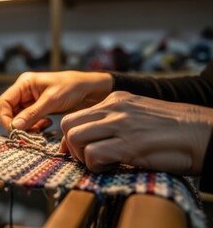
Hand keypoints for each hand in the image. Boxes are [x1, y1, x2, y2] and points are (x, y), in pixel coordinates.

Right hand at [0, 71, 112, 131]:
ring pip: (18, 119)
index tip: (14, 131)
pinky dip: (34, 127)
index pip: (3, 102)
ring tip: (41, 128)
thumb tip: (15, 127)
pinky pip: (29, 122)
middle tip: (28, 133)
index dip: (5, 118)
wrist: (91, 90)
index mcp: (24, 84)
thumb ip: (32, 114)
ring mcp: (30, 101)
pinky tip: (47, 124)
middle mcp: (24, 92)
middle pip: (8, 112)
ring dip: (26, 127)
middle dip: (16, 124)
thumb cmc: (72, 88)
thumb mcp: (51, 100)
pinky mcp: (38, 110)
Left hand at [60, 91, 212, 174]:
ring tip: (102, 162)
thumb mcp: (137, 113)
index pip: (75, 115)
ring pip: (75, 138)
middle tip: (87, 157)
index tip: (78, 150)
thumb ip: (113, 119)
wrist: (203, 132)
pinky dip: (96, 166)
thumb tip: (91, 135)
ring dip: (82, 156)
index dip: (71, 137)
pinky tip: (112, 166)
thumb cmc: (172, 128)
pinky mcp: (129, 143)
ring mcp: (121, 124)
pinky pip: (93, 154)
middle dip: (72, 146)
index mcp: (115, 100)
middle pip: (68, 124)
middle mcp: (114, 108)